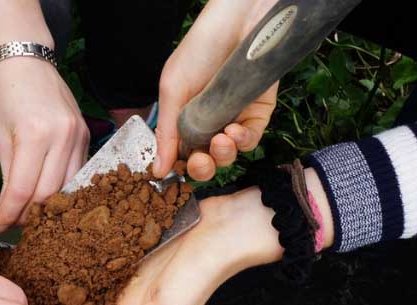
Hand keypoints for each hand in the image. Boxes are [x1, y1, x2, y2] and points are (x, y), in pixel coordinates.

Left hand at [0, 57, 88, 231]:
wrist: (27, 61)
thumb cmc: (5, 95)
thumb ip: (6, 176)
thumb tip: (4, 210)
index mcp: (34, 134)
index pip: (22, 190)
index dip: (9, 214)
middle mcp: (61, 136)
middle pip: (49, 194)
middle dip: (29, 215)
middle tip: (13, 222)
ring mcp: (78, 136)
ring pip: (68, 188)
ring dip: (48, 206)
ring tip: (30, 212)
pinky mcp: (87, 136)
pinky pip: (78, 173)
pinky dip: (62, 189)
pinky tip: (48, 194)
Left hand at [41, 168, 334, 304]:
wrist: (228, 226)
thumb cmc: (204, 271)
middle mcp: (129, 287)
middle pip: (85, 299)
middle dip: (58, 303)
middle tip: (26, 301)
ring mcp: (130, 260)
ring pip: (89, 271)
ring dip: (65, 274)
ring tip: (37, 272)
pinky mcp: (134, 235)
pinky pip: (102, 242)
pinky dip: (82, 245)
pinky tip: (62, 239)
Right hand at [154, 0, 278, 181]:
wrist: (237, 22)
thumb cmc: (199, 49)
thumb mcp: (173, 91)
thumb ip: (167, 133)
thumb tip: (157, 171)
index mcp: (185, 118)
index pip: (183, 154)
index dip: (183, 167)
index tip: (180, 170)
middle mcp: (210, 121)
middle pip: (208, 160)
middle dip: (204, 167)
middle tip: (201, 161)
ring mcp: (234, 118)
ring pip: (230, 154)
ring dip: (224, 154)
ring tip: (221, 139)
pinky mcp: (258, 111)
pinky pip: (252, 138)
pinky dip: (243, 141)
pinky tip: (234, 131)